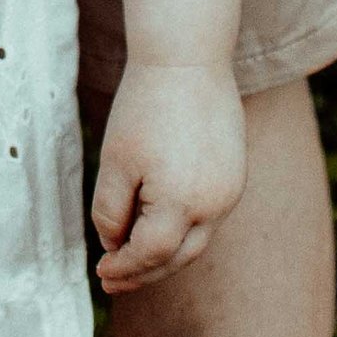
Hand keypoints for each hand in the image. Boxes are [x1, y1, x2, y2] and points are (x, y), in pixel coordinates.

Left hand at [91, 61, 247, 293]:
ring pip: (196, 239)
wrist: (188, 57)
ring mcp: (230, 190)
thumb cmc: (146, 105)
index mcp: (184, 204)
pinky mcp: (235, 174)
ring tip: (134, 258)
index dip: (124, 267)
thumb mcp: (116, 159)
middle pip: (179, 256)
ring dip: (165, 253)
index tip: (101, 272)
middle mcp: (216, 205)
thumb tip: (113, 244)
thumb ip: (111, 210)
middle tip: (115, 279)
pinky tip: (161, 224)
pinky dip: (182, 228)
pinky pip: (208, 215)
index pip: (151, 255)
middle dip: (146, 272)